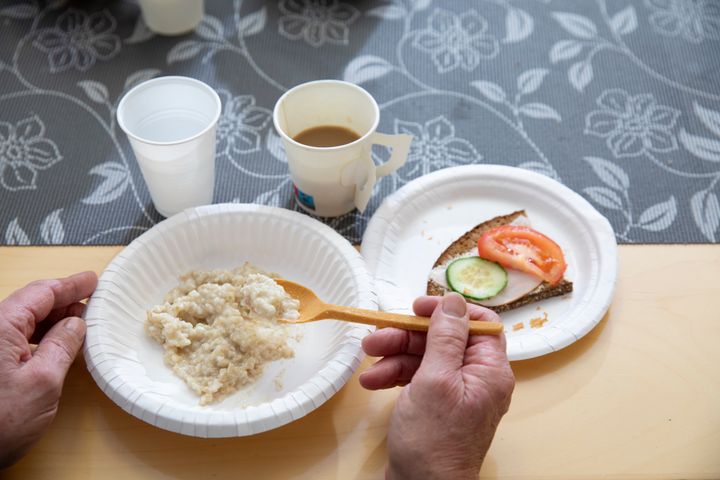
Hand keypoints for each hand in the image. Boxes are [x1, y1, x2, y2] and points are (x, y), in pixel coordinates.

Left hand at [0, 272, 96, 467]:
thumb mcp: (44, 381)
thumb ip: (63, 345)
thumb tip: (76, 324)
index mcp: (1, 326)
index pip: (41, 293)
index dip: (70, 285)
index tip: (90, 280)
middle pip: (31, 304)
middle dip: (63, 302)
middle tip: (91, 303)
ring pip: (23, 322)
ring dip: (52, 321)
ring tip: (78, 325)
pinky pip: (15, 339)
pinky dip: (39, 337)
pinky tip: (55, 345)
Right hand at [360, 293, 514, 479]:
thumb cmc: (434, 441)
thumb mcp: (436, 380)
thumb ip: (445, 337)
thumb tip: (454, 301)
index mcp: (488, 370)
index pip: (478, 323)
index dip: (448, 311)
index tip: (419, 307)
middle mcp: (477, 378)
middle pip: (443, 339)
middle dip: (407, 337)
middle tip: (376, 338)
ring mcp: (457, 393)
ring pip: (426, 357)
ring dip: (395, 356)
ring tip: (368, 363)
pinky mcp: (438, 405)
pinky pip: (418, 378)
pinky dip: (396, 376)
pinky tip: (373, 381)